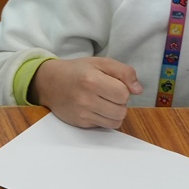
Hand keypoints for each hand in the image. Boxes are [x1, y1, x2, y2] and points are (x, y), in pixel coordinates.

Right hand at [29, 56, 143, 129]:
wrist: (50, 83)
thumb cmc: (77, 71)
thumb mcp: (101, 62)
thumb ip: (124, 72)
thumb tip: (138, 90)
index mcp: (92, 80)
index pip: (123, 94)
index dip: (123, 89)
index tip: (113, 84)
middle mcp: (86, 99)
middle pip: (121, 111)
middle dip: (120, 102)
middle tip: (108, 93)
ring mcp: (82, 113)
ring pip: (115, 122)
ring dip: (115, 112)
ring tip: (104, 102)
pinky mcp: (80, 123)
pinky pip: (104, 126)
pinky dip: (105, 118)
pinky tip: (96, 108)